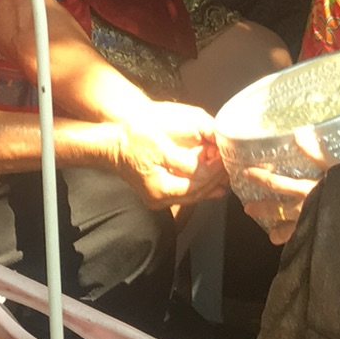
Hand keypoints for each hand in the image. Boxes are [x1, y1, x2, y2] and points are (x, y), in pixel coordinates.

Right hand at [112, 101, 226, 206]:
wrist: (110, 145)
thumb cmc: (131, 140)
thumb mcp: (158, 146)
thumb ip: (183, 159)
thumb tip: (205, 164)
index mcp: (160, 188)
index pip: (197, 183)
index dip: (213, 170)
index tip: (224, 156)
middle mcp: (161, 199)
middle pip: (197, 192)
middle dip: (215, 177)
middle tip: (229, 162)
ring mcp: (159, 199)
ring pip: (193, 195)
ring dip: (210, 183)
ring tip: (224, 170)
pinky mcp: (160, 193)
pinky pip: (185, 192)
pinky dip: (200, 186)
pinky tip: (212, 183)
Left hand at [239, 124, 330, 244]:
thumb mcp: (336, 165)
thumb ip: (316, 152)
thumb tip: (298, 133)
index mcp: (306, 189)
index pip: (276, 183)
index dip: (259, 178)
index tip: (245, 174)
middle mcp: (304, 208)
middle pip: (276, 208)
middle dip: (261, 208)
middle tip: (247, 209)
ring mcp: (311, 225)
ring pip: (288, 229)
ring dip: (278, 232)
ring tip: (271, 236)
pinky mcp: (319, 237)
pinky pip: (303, 241)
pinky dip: (297, 243)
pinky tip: (295, 246)